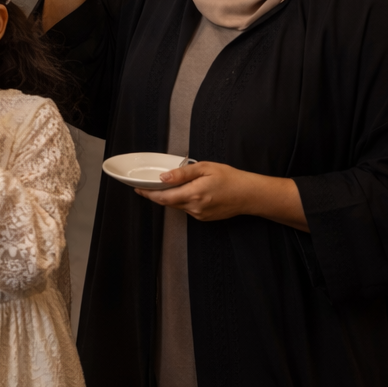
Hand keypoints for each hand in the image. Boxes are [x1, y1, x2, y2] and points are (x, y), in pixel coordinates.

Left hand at [138, 161, 304, 227]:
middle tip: (148, 185)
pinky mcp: (204, 218)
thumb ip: (182, 173)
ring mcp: (199, 215)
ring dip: (171, 197)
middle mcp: (194, 208)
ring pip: (177, 206)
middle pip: (168, 203)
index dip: (148, 193)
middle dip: (157, 194)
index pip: (163, 197)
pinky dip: (182, 200)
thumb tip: (164, 177)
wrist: (249, 195)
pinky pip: (187, 209)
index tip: (138, 189)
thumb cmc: (230, 178)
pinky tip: (187, 192)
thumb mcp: (205, 168)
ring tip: (170, 185)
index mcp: (193, 194)